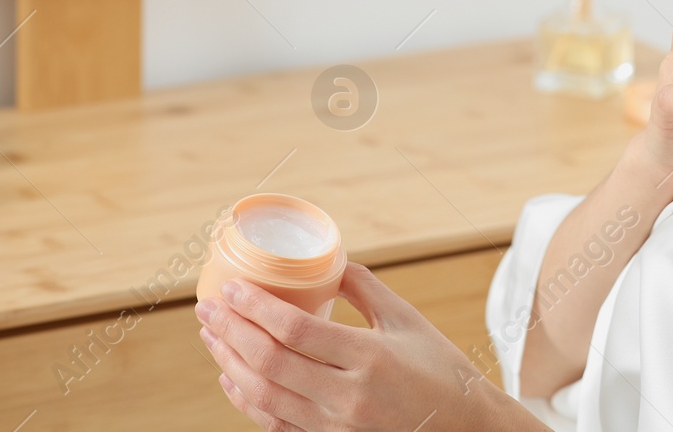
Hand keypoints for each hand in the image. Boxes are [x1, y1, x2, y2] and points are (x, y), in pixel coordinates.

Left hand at [198, 266, 533, 430]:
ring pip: (265, 397)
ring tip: (212, 337)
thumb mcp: (406, 320)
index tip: (230, 288)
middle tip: (207, 308)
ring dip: (231, 364)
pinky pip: (276, 425)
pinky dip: (247, 402)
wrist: (465, 430)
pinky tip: (232, 379)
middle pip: (271, 363)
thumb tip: (328, 258)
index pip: (296, 330)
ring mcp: (337, 428)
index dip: (255, 308)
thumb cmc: (440, 370)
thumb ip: (364, 288)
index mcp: (369, 358)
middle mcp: (348, 397)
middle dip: (230, 332)